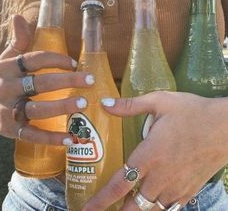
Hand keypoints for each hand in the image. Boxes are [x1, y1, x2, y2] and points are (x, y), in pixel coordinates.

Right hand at [0, 15, 93, 144]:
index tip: (74, 63)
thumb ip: (18, 42)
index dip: (56, 59)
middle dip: (67, 80)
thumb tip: (19, 16)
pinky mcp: (11, 129)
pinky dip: (51, 138)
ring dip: (62, 106)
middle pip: (40, 83)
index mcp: (8, 68)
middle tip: (90, 80)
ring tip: (83, 103)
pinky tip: (70, 138)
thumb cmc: (5, 80)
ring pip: (37, 108)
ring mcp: (8, 110)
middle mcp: (6, 88)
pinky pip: (32, 134)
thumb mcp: (8, 59)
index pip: (35, 59)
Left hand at [83, 91, 227, 209]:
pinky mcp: (190, 190)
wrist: (225, 126)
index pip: (118, 184)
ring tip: (128, 207)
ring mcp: (176, 186)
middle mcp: (160, 176)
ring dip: (137, 210)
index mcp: (148, 156)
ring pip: (151, 209)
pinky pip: (170, 208)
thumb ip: (129, 106)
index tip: (87, 210)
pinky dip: (158, 208)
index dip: (101, 200)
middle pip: (133, 205)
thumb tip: (104, 104)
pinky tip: (154, 203)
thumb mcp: (159, 102)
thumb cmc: (191, 112)